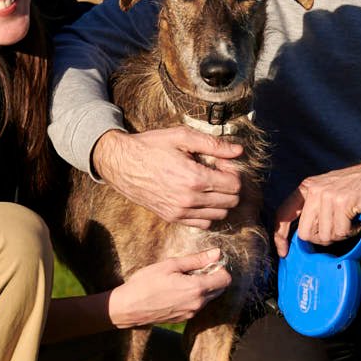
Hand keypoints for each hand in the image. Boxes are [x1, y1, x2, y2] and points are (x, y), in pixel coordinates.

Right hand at [92, 128, 243, 228]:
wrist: (121, 164)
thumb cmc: (150, 147)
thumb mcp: (182, 137)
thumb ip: (213, 144)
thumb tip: (238, 151)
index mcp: (195, 178)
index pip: (234, 185)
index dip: (233, 172)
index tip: (222, 163)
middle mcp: (190, 199)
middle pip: (230, 201)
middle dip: (230, 186)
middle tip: (217, 172)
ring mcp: (180, 212)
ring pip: (220, 215)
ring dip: (221, 200)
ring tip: (209, 184)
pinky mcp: (172, 218)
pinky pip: (203, 223)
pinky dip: (208, 213)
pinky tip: (200, 197)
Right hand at [106, 248, 231, 326]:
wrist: (128, 308)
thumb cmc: (146, 283)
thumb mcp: (170, 265)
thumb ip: (196, 260)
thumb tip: (217, 253)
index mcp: (196, 288)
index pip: (225, 279)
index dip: (219, 268)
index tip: (206, 262)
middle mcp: (198, 303)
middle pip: (220, 289)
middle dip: (213, 277)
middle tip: (194, 269)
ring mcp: (191, 313)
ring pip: (209, 298)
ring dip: (204, 287)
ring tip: (183, 279)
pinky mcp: (184, 318)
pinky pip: (198, 305)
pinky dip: (195, 296)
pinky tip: (177, 290)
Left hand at [272, 160, 360, 255]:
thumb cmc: (359, 188)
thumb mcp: (329, 193)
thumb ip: (315, 210)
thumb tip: (305, 237)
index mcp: (307, 188)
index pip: (284, 213)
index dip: (280, 235)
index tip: (284, 252)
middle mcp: (313, 190)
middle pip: (306, 233)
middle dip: (323, 239)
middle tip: (339, 230)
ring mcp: (327, 196)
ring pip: (325, 235)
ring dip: (341, 234)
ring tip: (351, 221)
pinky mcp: (342, 202)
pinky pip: (341, 232)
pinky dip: (352, 232)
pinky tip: (358, 220)